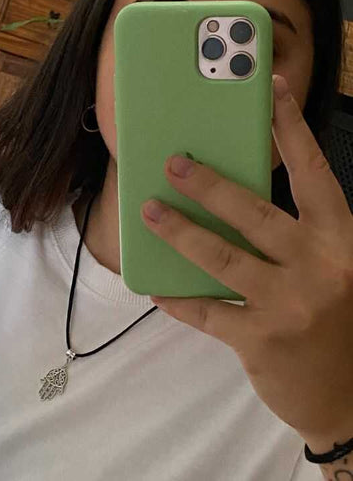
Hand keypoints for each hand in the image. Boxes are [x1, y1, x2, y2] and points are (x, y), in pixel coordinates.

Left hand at [141, 75, 352, 445]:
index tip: (272, 88)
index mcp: (338, 238)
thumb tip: (227, 199)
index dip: (292, 127)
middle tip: (173, 162)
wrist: (350, 395)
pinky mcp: (261, 340)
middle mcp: (319, 265)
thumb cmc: (335, 318)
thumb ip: (289, 235)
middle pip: (254, 211)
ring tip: (149, 211)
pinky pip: (207, 312)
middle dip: (208, 184)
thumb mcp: (326, 265)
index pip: (313, 171)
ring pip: (221, 258)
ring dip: (179, 232)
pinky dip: (178, 300)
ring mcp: (290, 304)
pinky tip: (156, 290)